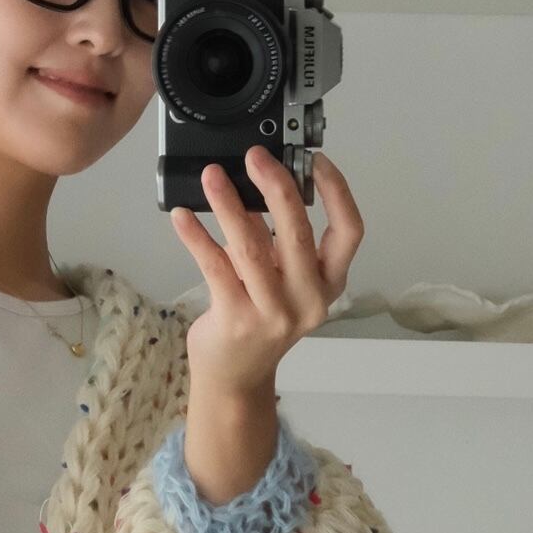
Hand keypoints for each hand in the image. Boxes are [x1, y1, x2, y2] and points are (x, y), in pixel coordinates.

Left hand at [171, 148, 361, 402]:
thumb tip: (255, 183)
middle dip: (276, 186)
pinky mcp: (236, 320)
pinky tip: (182, 217)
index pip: (349, 232)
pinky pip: (215, 267)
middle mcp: (307, 299)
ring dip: (229, 205)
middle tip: (255, 156)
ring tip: (212, 176)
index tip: (315, 160)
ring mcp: (273, 313)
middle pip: (298, 232)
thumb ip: (275, 238)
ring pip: (251, 247)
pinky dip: (196, 237)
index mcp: (328, 283)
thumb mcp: (281, 279)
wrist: (235, 376)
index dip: (337, 192)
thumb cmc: (259, 319)